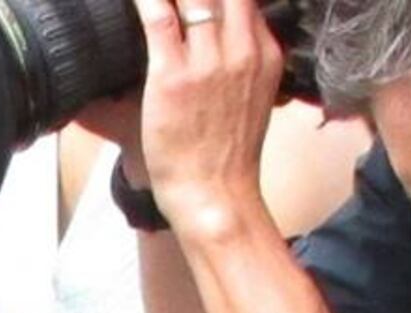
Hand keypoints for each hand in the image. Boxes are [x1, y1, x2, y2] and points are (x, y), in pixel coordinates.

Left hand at [130, 0, 286, 235]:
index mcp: (264, 53)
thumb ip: (242, 60)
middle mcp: (241, 50)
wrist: (216, 196)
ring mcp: (208, 62)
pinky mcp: (173, 77)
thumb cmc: (226, 154)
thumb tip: (222, 38)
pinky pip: (159, 18)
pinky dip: (146, 0)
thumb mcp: (253, 97)